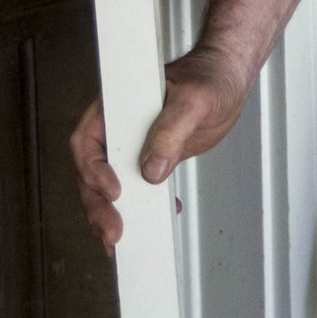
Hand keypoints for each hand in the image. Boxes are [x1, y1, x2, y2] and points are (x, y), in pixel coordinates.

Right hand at [68, 44, 257, 254]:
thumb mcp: (193, 100)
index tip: (115, 192)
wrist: (229, 77)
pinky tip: (156, 221)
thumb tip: (151, 168)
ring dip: (112, 214)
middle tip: (114, 231)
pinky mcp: (152, 158)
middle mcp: (119, 127)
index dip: (94, 171)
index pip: (87, 142)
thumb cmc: (209, 76)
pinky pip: (137, 186)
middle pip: (93, 171)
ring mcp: (134, 144)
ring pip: (110, 185)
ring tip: (120, 241)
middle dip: (99, 204)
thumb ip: (171, 130)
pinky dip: (142, 208)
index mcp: (117, 105)